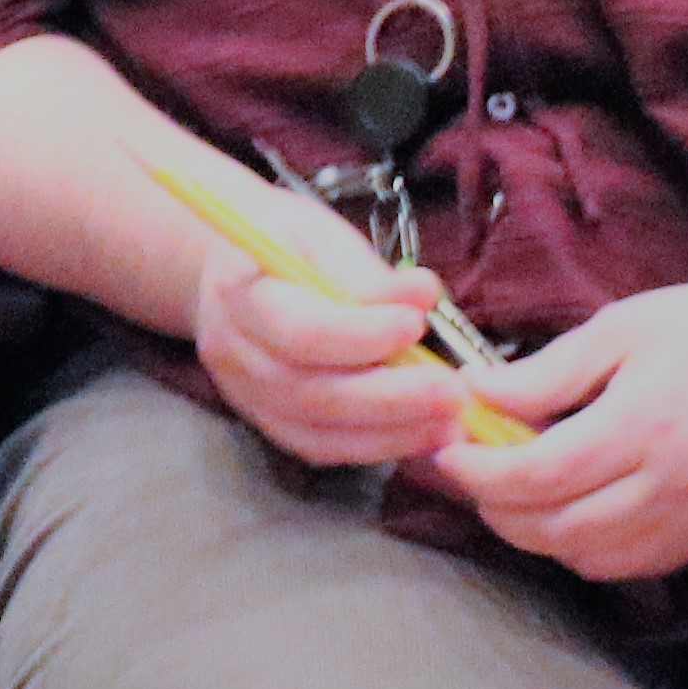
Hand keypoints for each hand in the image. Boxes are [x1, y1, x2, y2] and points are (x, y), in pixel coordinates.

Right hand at [187, 182, 481, 472]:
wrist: (236, 272)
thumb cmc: (290, 246)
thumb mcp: (325, 239)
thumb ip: (370, 275)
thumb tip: (422, 295)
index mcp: (240, 295)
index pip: (296, 330)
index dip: (359, 335)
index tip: (416, 324)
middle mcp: (234, 355)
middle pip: (308, 393)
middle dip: (389, 398)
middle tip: (453, 392)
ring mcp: (247, 397)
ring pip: (316, 433)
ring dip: (391, 434)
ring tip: (452, 422)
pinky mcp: (271, 423)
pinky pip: (322, 448)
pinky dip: (377, 447)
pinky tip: (424, 433)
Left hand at [437, 276, 687, 581]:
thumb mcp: (621, 329)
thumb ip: (545, 373)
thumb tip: (474, 396)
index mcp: (644, 426)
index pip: (538, 475)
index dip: (479, 472)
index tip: (447, 450)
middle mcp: (671, 486)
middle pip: (554, 528)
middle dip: (495, 506)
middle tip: (470, 470)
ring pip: (587, 556)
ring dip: (535, 532)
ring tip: (514, 489)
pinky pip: (629, 563)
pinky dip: (584, 548)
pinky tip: (568, 509)